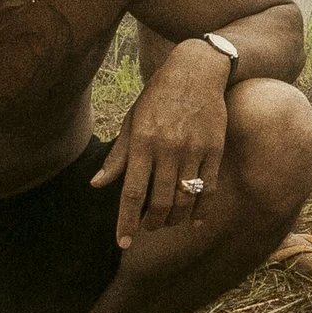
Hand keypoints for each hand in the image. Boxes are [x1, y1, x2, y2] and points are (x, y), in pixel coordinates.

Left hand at [90, 42, 227, 247]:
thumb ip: (118, 155)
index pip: (132, 192)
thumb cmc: (158, 95)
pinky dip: (202, 209)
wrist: (196, 69)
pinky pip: (208, 187)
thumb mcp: (132, 119)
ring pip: (185, 198)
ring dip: (175, 219)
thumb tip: (97, 184)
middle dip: (152, 223)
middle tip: (147, 228)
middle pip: (160, 201)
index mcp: (143, 141)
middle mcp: (168, 147)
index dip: (126, 221)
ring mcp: (194, 149)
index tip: (123, 243)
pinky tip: (196, 220)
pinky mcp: (214, 148)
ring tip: (168, 222)